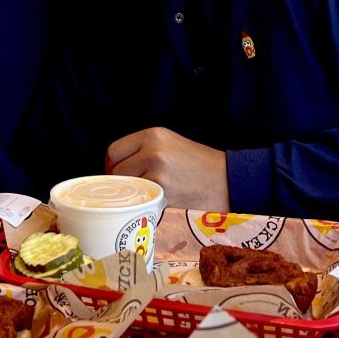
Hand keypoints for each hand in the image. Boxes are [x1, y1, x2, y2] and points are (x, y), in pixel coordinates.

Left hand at [105, 128, 228, 210]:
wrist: (226, 179)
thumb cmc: (197, 163)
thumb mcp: (169, 144)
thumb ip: (143, 149)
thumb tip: (114, 166)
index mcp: (153, 135)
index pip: (114, 150)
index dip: (112, 165)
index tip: (117, 174)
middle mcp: (153, 151)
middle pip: (117, 171)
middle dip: (121, 181)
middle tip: (133, 188)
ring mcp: (158, 173)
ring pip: (127, 188)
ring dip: (133, 193)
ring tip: (149, 193)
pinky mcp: (164, 193)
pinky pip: (141, 200)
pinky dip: (145, 203)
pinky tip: (158, 200)